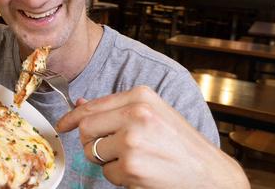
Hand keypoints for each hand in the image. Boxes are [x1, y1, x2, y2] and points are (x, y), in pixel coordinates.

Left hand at [56, 86, 247, 188]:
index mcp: (141, 96)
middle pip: (87, 128)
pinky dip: (120, 177)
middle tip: (109, 150)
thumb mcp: (154, 114)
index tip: (63, 124)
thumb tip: (80, 104)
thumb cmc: (183, 145)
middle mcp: (136, 114)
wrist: (211, 175)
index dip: (72, 117)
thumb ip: (117, 108)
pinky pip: (107, 173)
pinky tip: (141, 173)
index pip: (92, 105)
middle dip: (92, 142)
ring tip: (134, 160)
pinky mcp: (131, 165)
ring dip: (108, 161)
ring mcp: (132, 140)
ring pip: (94, 152)